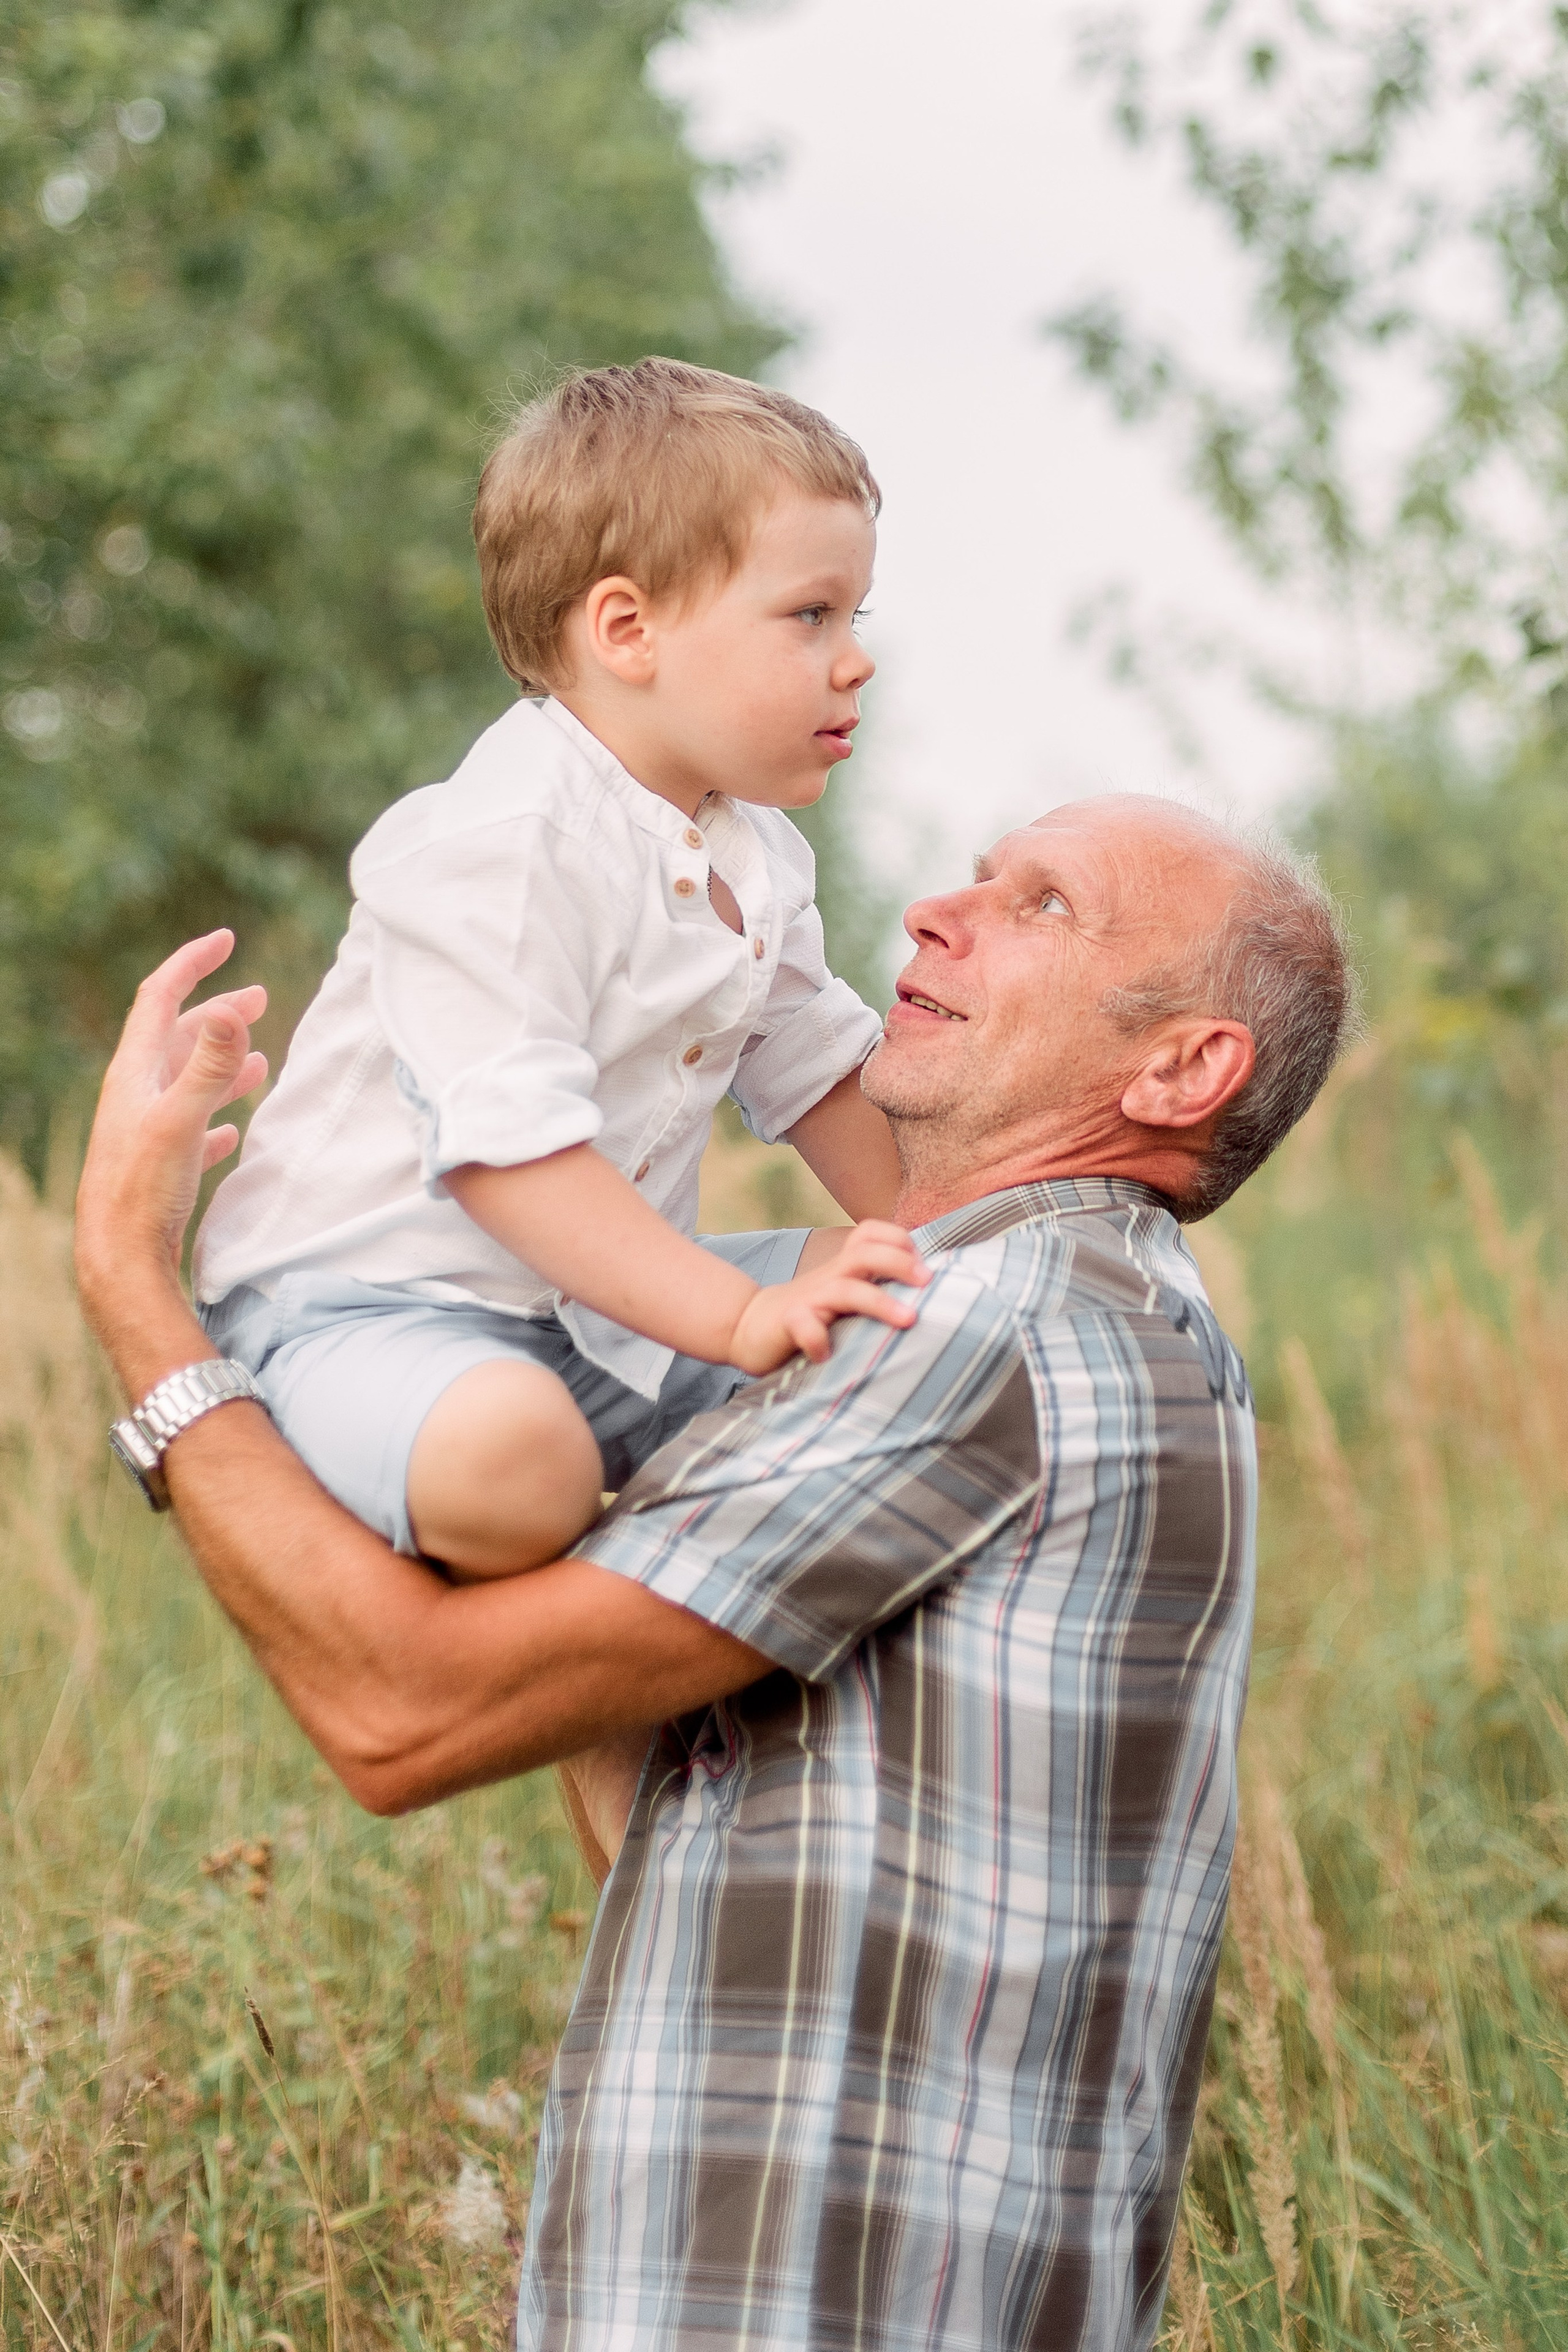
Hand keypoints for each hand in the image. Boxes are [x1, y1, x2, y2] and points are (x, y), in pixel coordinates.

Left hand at [75, 930, 267, 1339]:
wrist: (120, 1261)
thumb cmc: (142, 1192)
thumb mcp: (179, 1121)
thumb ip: (208, 1066)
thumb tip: (233, 1011)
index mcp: (134, 1074)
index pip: (160, 998)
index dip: (192, 963)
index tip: (227, 940)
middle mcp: (136, 1096)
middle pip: (178, 1037)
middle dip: (219, 1014)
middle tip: (260, 999)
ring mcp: (147, 1131)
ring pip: (187, 1082)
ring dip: (222, 1065)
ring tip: (261, 1060)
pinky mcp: (159, 1166)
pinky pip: (191, 1129)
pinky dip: (216, 1116)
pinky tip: (233, 1131)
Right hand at [727, 1220, 928, 1373]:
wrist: (748, 1326)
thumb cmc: (809, 1314)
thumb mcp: (843, 1295)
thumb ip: (873, 1289)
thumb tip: (931, 1299)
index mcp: (843, 1268)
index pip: (870, 1233)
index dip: (899, 1240)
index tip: (922, 1266)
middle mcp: (829, 1277)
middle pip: (865, 1252)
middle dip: (900, 1262)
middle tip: (927, 1281)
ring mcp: (808, 1300)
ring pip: (844, 1290)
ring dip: (879, 1302)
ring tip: (908, 1319)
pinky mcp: (787, 1325)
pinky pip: (803, 1326)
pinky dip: (817, 1339)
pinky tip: (827, 1355)